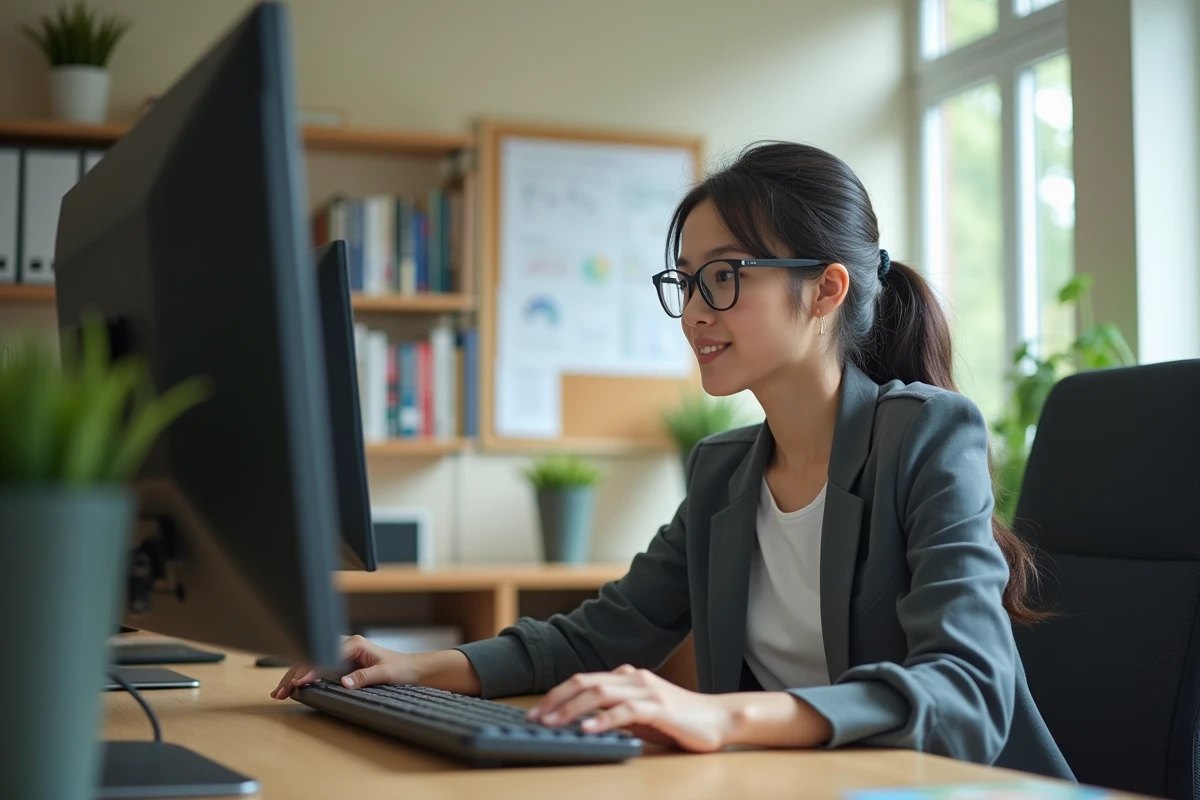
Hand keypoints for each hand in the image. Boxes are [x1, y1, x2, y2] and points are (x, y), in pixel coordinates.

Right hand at [270, 634, 418, 699]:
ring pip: (311, 662)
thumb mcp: (385, 673)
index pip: (325, 655)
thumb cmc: (401, 668)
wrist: (412, 669)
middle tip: (280, 692)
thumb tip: (344, 683)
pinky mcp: (340, 663)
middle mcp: (345, 646)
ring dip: (294, 676)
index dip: (310, 669)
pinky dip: (303, 677)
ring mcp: (341, 654)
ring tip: (279, 692)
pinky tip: (291, 687)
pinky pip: (318, 669)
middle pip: (313, 657)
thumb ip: (364, 676)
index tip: (299, 682)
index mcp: (354, 643)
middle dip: (295, 674)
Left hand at [527, 664, 736, 751]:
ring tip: (553, 724)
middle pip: (585, 683)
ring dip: (572, 709)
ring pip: (600, 693)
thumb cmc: (678, 720)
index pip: (583, 680)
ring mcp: (647, 690)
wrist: (719, 719)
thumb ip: (615, 711)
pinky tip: (588, 730)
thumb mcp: (640, 713)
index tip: (536, 712)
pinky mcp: (659, 707)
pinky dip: (603, 720)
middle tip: (535, 719)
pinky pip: (626, 711)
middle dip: (556, 700)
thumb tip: (580, 721)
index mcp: (627, 676)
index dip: (556, 695)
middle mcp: (634, 677)